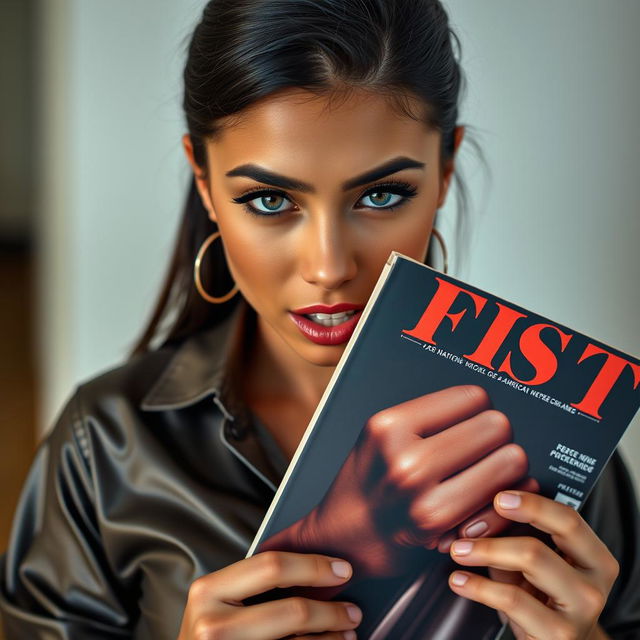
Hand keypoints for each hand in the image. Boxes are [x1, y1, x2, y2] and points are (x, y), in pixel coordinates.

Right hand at [177, 550, 361, 639]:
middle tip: (353, 610)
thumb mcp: (219, 600)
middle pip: (292, 612)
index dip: (314, 566)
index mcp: (209, 590)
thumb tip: (315, 569)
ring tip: (347, 632)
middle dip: (331, 610)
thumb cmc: (210, 632)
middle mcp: (212, 625)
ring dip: (331, 638)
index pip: (272, 567)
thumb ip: (252, 582)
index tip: (343, 569)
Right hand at [262, 385, 535, 578]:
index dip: (479, 408)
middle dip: (495, 437)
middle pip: (496, 425)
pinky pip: (505, 498)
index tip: (471, 422)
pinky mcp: (441, 526)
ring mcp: (423, 494)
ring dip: (505, 466)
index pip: (472, 396)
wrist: (346, 535)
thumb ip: (430, 417)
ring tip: (484, 473)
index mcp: (389, 425)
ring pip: (511, 460)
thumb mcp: (383, 435)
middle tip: (480, 450)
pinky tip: (484, 499)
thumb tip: (488, 404)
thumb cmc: (370, 482)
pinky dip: (505, 497)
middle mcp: (405, 458)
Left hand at [448, 490, 618, 639]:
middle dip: (496, 530)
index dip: (532, 504)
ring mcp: (581, 611)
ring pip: (529, 562)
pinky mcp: (560, 635)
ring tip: (459, 551)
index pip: (568, 519)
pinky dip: (479, 586)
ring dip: (486, 552)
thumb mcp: (535, 564)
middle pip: (541, 542)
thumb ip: (518, 537)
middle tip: (467, 527)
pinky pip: (512, 600)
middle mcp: (594, 582)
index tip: (500, 498)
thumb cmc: (543, 597)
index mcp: (594, 557)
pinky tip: (461, 580)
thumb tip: (482, 513)